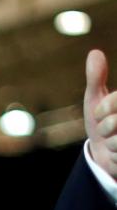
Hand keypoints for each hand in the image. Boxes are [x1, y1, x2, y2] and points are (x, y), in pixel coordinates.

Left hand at [84, 49, 116, 178]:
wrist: (107, 154)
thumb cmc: (102, 123)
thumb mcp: (96, 99)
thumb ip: (96, 78)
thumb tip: (94, 53)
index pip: (115, 101)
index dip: (102, 109)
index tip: (100, 113)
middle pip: (114, 121)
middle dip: (104, 128)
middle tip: (108, 129)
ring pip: (116, 140)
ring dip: (109, 143)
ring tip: (114, 140)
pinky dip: (114, 156)